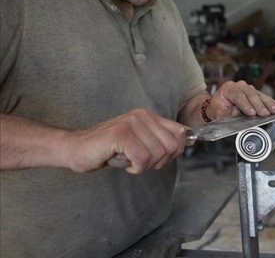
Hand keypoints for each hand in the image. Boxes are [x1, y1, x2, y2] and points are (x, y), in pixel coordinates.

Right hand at [66, 109, 188, 173]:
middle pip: (172, 146)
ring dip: (145, 166)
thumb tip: (189, 141)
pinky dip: (136, 168)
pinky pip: (143, 158)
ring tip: (130, 161)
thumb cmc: (109, 150)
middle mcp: (142, 116)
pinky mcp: (121, 134)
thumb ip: (162, 140)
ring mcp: (131, 123)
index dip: (174, 152)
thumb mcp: (141, 143)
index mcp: (149, 116)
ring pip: (158, 154)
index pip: (181, 133)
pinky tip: (125, 164)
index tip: (157, 159)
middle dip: (159, 162)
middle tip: (141, 163)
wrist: (76, 149)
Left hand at [206, 80, 274, 119]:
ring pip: (259, 95)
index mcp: (228, 89)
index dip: (246, 105)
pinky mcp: (254, 92)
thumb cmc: (217, 110)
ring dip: (268, 103)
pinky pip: (263, 96)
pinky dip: (271, 102)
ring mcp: (247, 88)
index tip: (252, 113)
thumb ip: (226, 113)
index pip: (238, 96)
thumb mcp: (217, 114)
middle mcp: (238, 86)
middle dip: (259, 105)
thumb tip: (236, 112)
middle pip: (250, 94)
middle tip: (266, 113)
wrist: (218, 107)